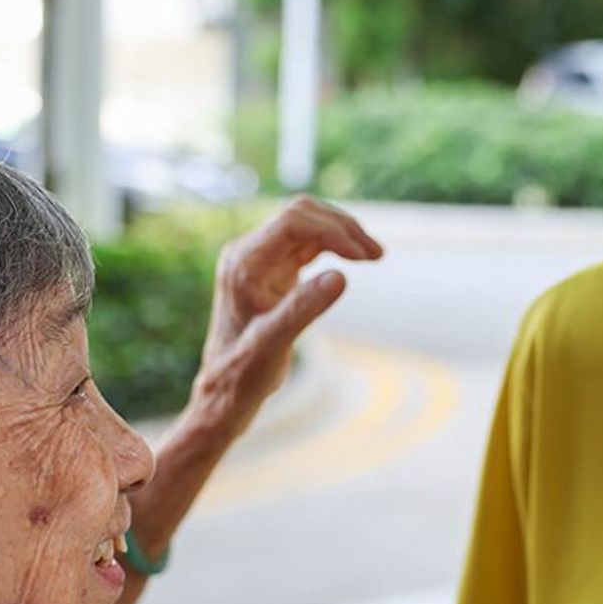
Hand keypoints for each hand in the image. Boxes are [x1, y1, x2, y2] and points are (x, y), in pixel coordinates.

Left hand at [188, 196, 383, 440]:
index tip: (365, 255)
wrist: (225, 389)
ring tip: (374, 254)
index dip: (333, 230)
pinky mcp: (272, 269)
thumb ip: (303, 308)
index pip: (293, 222)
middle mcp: (248, 252)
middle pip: (301, 214)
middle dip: (341, 227)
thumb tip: (341, 277)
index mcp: (244, 263)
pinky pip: (307, 242)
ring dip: (341, 233)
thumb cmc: (243, 373)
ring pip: (306, 224)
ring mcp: (260, 259)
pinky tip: (355, 259)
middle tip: (377, 254)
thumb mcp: (274, 345)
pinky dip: (334, 245)